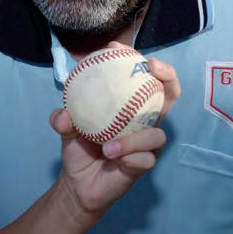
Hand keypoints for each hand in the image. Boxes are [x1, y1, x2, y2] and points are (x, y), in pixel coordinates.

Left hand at [53, 45, 179, 214]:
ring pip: (157, 134)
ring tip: (107, 145)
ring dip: (132, 139)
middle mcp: (145, 121)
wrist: (78, 184)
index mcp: (131, 106)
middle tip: (151, 67)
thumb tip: (62, 116)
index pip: (143, 77)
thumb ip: (63, 119)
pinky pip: (146, 159)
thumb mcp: (67, 129)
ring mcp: (148, 144)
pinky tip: (112, 157)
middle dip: (167, 76)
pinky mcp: (145, 165)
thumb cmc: (80, 148)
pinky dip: (128, 156)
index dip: (136, 59)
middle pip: (170, 94)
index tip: (117, 49)